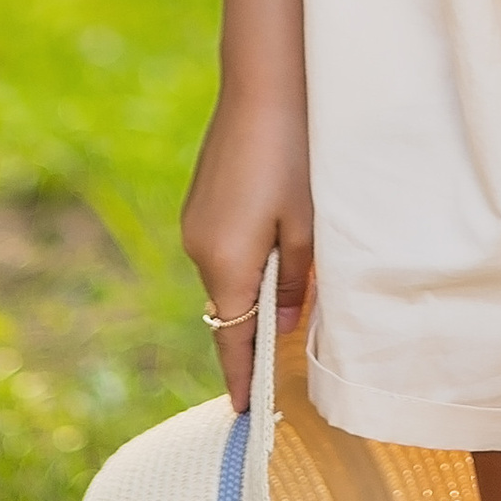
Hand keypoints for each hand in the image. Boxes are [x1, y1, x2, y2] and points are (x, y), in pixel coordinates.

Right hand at [180, 93, 313, 410]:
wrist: (264, 86)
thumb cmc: (295, 157)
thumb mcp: (307, 228)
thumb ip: (293, 284)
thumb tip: (284, 326)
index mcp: (226, 262)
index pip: (231, 339)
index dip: (241, 378)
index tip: (245, 414)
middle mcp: (198, 248)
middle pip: (227, 309)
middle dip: (254, 332)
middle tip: (285, 360)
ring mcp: (194, 222)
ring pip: (226, 275)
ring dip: (253, 290)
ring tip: (292, 295)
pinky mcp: (200, 201)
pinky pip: (221, 247)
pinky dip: (245, 259)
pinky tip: (275, 244)